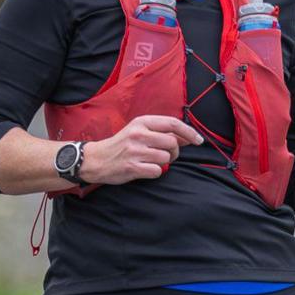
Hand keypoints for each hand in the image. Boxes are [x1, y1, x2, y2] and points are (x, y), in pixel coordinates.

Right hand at [83, 115, 201, 183]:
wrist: (95, 159)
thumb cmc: (122, 145)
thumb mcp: (140, 132)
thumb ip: (163, 133)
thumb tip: (188, 137)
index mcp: (141, 122)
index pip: (173, 123)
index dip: (189, 132)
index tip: (198, 141)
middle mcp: (138, 134)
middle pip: (173, 143)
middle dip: (175, 152)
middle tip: (166, 155)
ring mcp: (134, 150)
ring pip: (166, 157)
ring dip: (164, 162)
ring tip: (151, 161)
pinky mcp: (132, 167)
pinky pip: (157, 171)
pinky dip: (155, 172)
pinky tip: (144, 169)